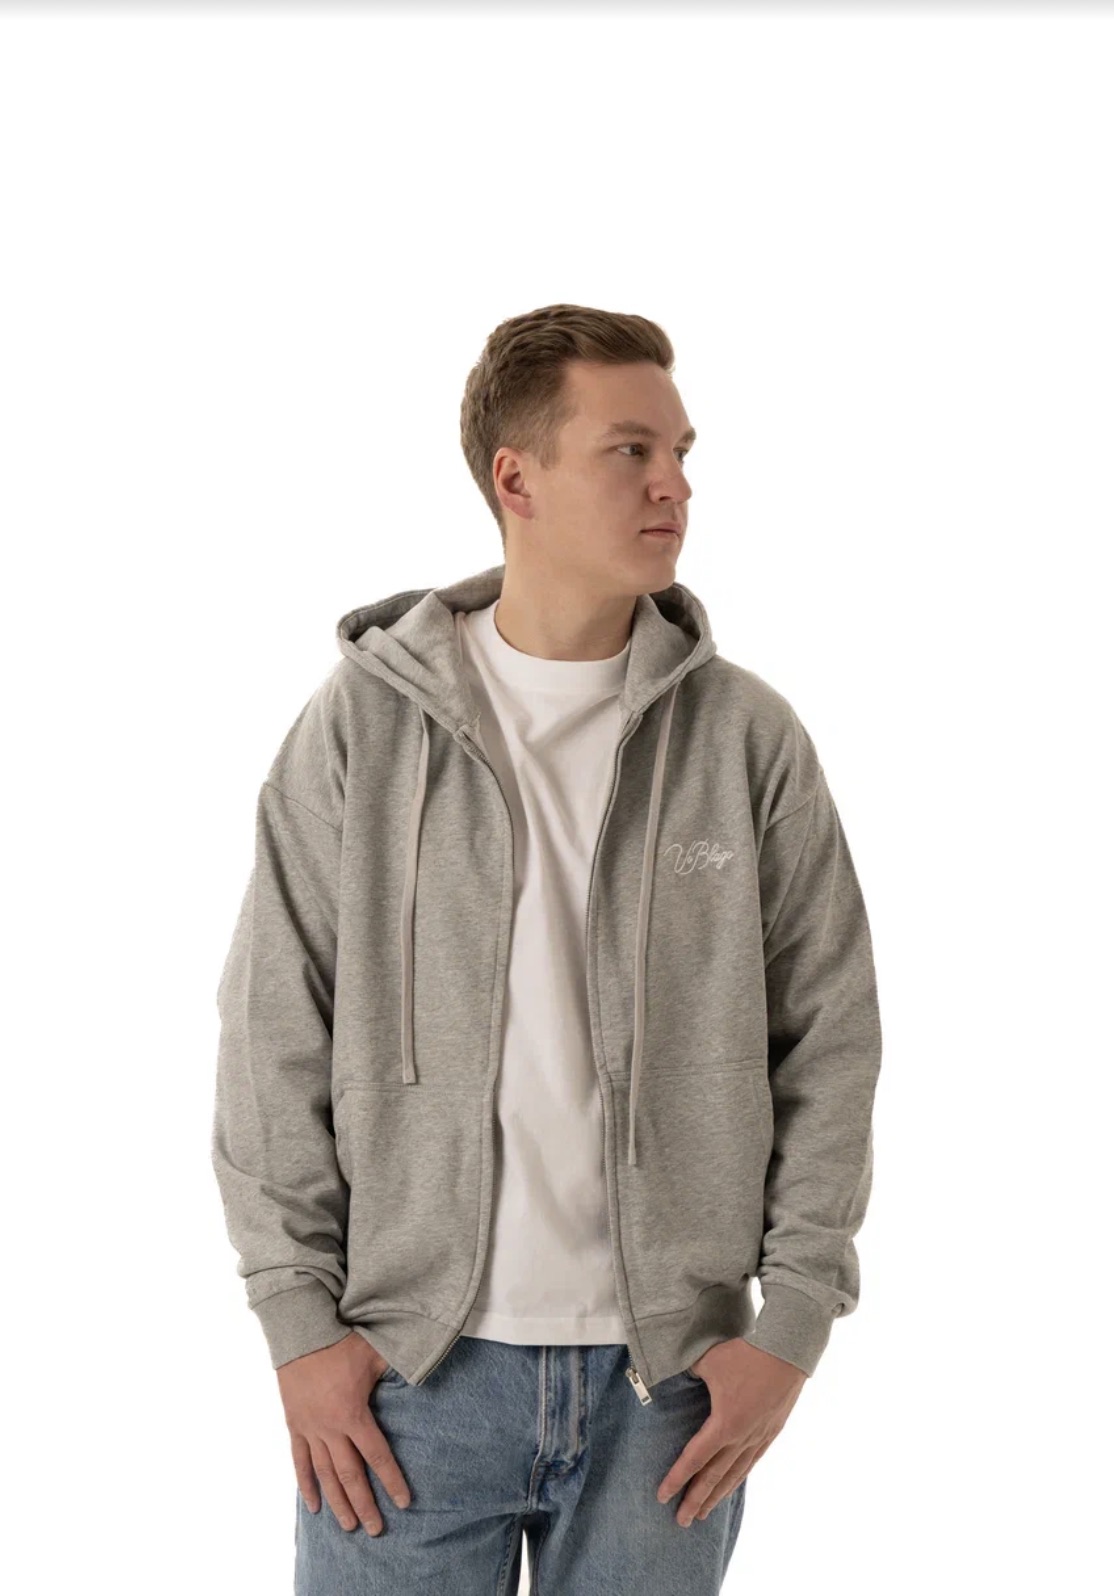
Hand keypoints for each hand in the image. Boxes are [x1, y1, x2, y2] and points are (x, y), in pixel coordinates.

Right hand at [278, 1331, 411, 1536]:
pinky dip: (306, 1485)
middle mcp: (331, 1428)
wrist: (300, 1334)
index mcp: (353, 1414)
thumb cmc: (342, 1342)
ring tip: (349, 1526)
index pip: (378, 1456)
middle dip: (365, 1504)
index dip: (392, 1481)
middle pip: (350, 1475)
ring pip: (325, 1475)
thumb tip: (422, 1371)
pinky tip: (314, 1507)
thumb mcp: (375, 1354)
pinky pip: (299, 1462)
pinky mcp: (295, 1425)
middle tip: (375, 1530)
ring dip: (338, 1503)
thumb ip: (397, 1369)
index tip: (404, 1503)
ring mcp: (310, 1429)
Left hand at [657, 1337, 806, 1525]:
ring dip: (717, 1495)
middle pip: (714, 1476)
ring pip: (734, 1474)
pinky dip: (738, 1478)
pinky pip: (751, 1462)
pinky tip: (732, 1485)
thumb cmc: (745, 1354)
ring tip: (704, 1513)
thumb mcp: (707, 1361)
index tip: (662, 1496)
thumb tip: (669, 1374)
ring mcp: (758, 1437)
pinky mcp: (771, 1432)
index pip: (695, 1458)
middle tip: (681, 1521)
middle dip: (696, 1500)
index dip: (677, 1478)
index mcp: (724, 1424)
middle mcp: (741, 1437)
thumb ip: (686, 1373)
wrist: (787, 1351)